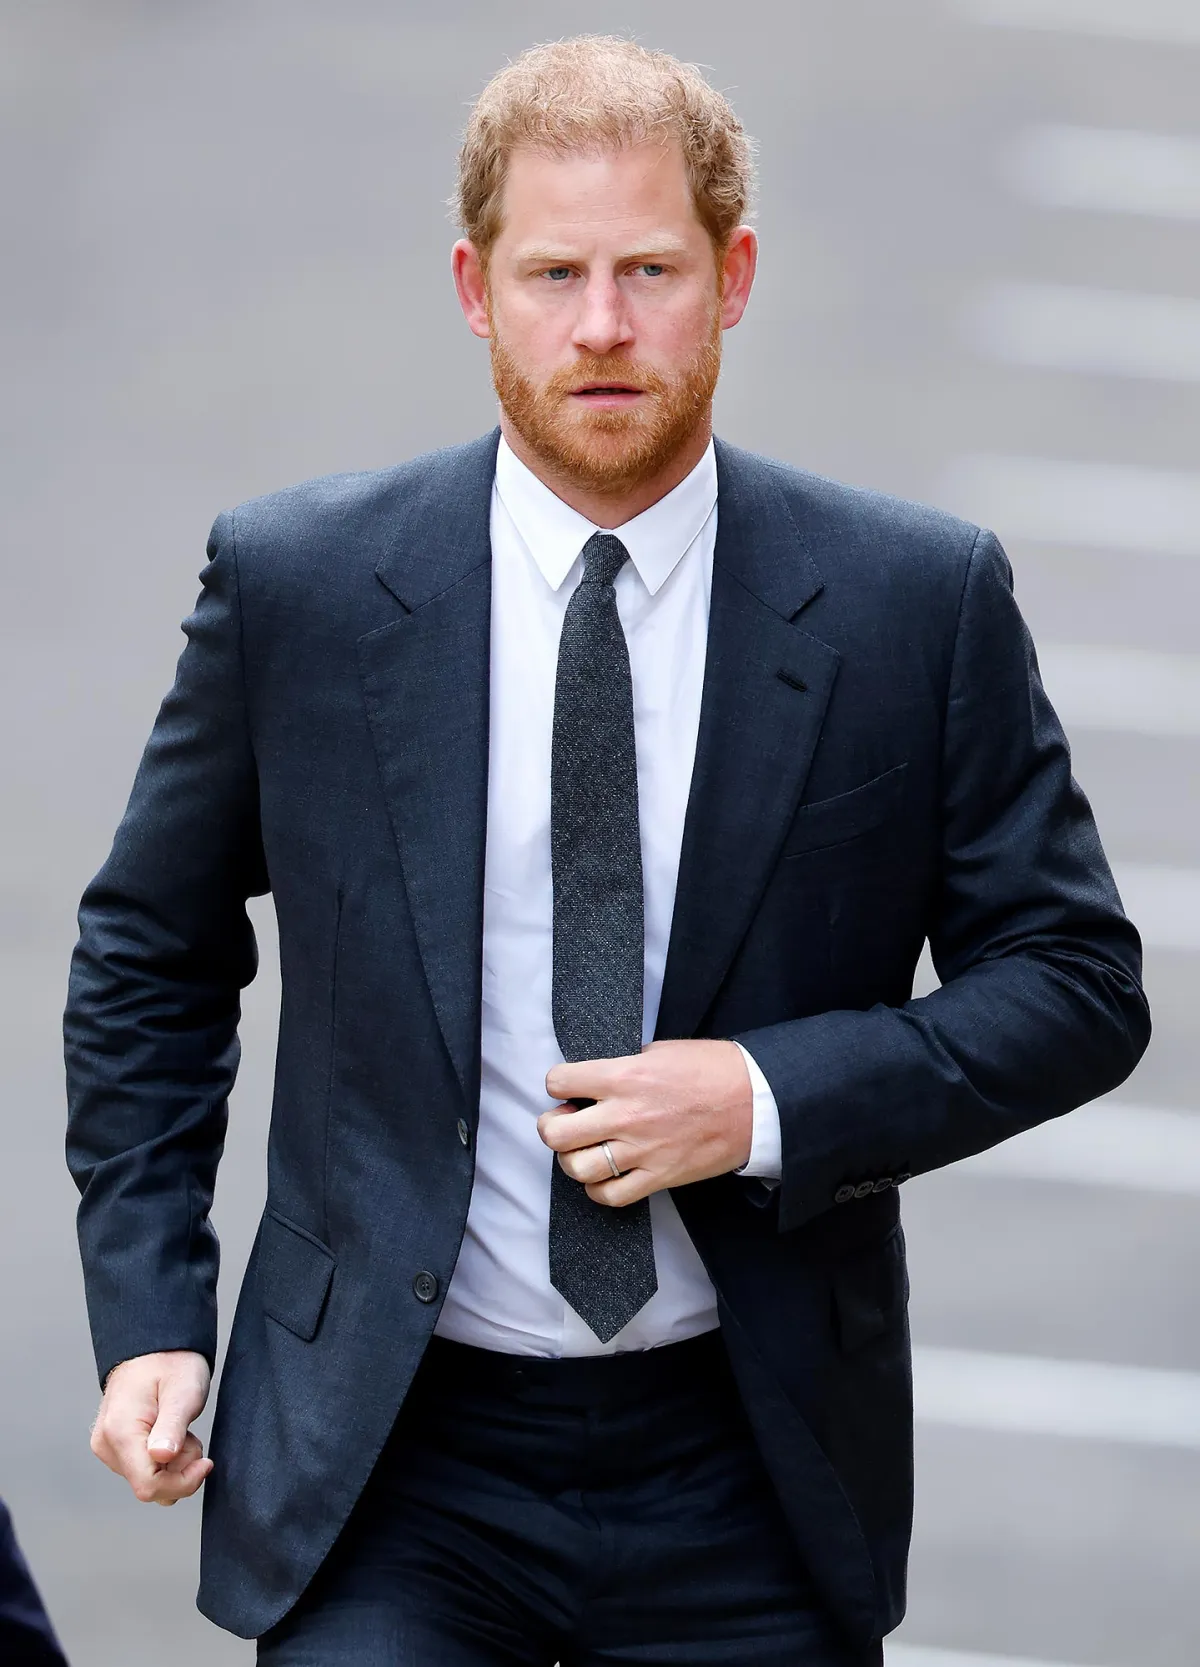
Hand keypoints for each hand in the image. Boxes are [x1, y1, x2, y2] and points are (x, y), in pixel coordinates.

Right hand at [91, 1350, 212, 1504]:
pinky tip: (169, 1434)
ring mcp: (108, 1447)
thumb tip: (162, 1456)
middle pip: (149, 1486)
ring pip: (148, 1480)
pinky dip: (163, 1459)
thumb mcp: (183, 1391)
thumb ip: (172, 1426)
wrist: (156, 1348)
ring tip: (180, 1430)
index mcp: (120, 1431)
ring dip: (173, 1464)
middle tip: (190, 1435)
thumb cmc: (172, 1364)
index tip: (206, 1462)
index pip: (148, 1485)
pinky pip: (143, 1469)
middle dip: (179, 1469)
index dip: (182, 1482)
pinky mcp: (114, 1448)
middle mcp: (107, 1445)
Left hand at [538, 1038, 753, 1205]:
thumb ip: (623, 1066)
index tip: (567, 1087)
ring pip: (577, 1168)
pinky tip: (606, 1175)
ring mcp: (641, 1151)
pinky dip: (599, 1189)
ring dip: (573, 1159)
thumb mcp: (661, 1051)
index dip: (558, 1084)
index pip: (559, 1082)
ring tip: (584, 1149)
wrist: (756, 1102)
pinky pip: (611, 1195)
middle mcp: (626, 1115)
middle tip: (564, 1122)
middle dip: (552, 1126)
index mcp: (624, 1076)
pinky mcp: (658, 1177)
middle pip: (556, 1133)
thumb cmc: (714, 1070)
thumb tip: (596, 1080)